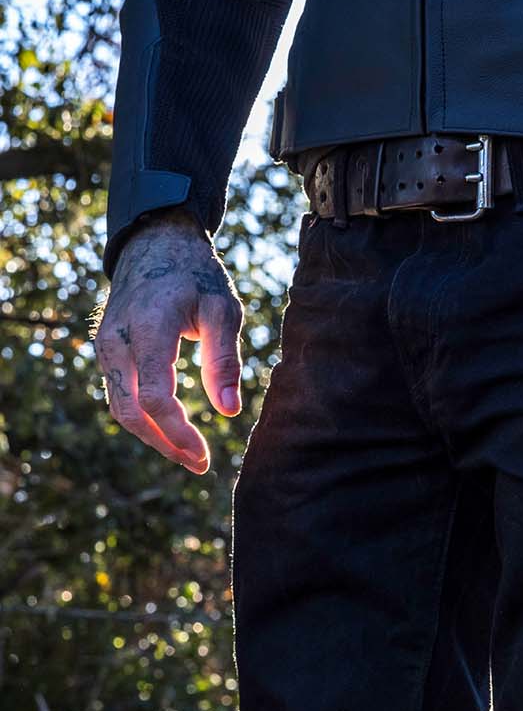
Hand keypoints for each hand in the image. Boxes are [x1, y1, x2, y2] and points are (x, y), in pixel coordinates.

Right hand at [94, 209, 243, 473]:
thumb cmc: (197, 276)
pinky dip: (143, 418)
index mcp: (147, 329)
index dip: (179, 432)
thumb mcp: (222, 309)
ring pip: (120, 407)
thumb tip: (230, 411)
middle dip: (165, 443)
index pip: (155, 397)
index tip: (205, 456)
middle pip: (131, 411)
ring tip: (189, 455)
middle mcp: (116, 341)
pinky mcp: (106, 351)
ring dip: (153, 436)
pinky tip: (172, 430)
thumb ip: (224, 358)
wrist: (155, 245)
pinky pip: (119, 395)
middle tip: (199, 465)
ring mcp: (105, 346)